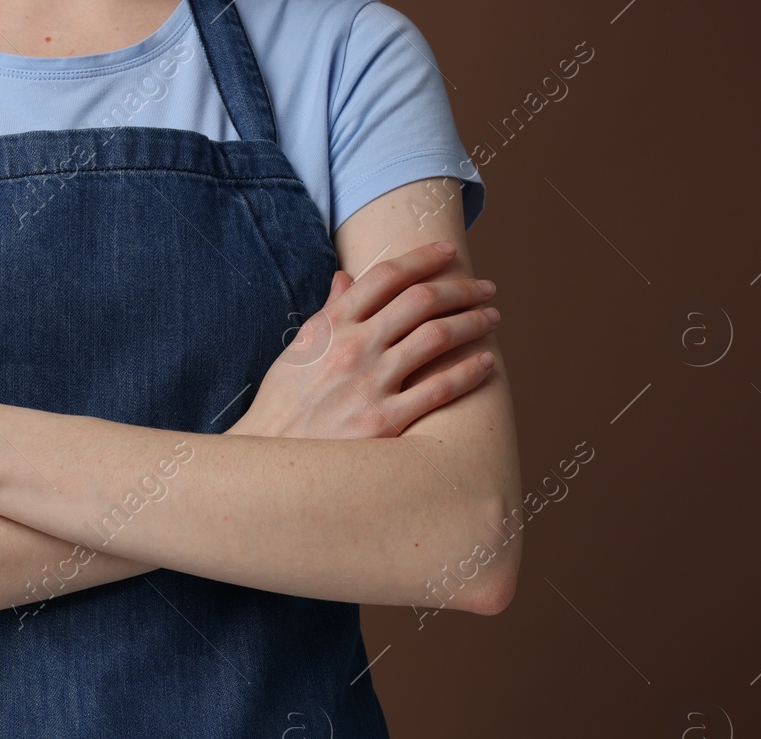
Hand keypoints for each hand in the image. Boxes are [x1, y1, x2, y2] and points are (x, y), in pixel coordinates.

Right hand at [228, 241, 497, 438]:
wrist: (268, 463)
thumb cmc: (283, 407)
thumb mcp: (297, 352)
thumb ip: (329, 314)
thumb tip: (346, 278)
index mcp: (330, 326)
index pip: (385, 275)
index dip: (423, 257)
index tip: (449, 253)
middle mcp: (352, 347)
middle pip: (420, 300)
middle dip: (460, 288)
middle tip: (485, 288)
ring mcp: (369, 384)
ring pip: (437, 337)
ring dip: (472, 322)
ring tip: (491, 319)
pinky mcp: (383, 422)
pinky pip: (439, 388)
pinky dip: (469, 371)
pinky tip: (486, 364)